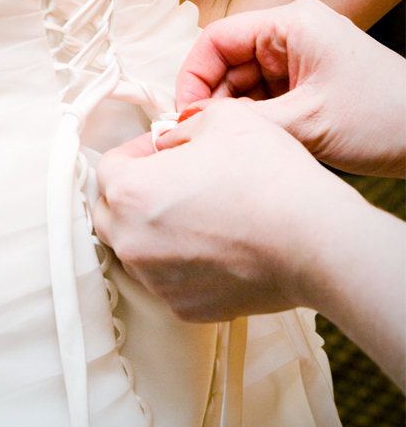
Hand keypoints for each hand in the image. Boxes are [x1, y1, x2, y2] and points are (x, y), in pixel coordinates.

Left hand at [93, 99, 374, 321]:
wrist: (316, 242)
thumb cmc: (271, 177)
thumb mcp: (224, 118)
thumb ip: (183, 126)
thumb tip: (170, 140)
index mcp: (128, 193)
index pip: (110, 166)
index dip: (139, 151)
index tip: (167, 149)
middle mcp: (130, 242)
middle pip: (113, 211)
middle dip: (137, 192)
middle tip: (177, 179)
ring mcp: (155, 279)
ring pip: (139, 249)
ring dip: (157, 229)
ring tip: (202, 214)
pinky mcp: (184, 307)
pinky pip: (170, 279)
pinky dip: (184, 263)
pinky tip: (219, 247)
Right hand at [175, 0, 405, 176]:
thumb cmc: (385, 120)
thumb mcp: (304, 123)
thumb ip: (240, 120)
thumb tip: (185, 124)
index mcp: (292, 25)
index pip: (216, 40)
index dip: (193, 77)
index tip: (183, 116)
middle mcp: (294, 34)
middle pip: (226, 61)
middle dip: (212, 100)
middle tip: (203, 136)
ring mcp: (302, 57)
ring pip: (243, 82)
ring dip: (234, 112)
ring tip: (232, 142)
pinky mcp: (309, 81)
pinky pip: (264, 95)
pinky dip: (255, 118)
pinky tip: (254, 141)